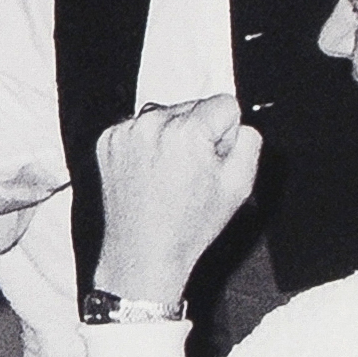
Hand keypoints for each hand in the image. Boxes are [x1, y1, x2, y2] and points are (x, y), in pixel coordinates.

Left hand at [91, 95, 262, 303]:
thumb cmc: (187, 226)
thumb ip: (249, 142)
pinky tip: (150, 174)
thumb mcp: (240, 186)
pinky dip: (147, 144)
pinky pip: (139, 128)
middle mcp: (152, 124)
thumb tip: (239, 125)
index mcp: (187, 131)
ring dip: (172, 137)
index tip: (215, 158)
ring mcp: (126, 132)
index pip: (224, 103)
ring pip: (166, 115)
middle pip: (193, 106)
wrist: (142, 252)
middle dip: (199, 133)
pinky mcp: (108, 141)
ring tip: (169, 176)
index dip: (227, 133)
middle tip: (192, 172)